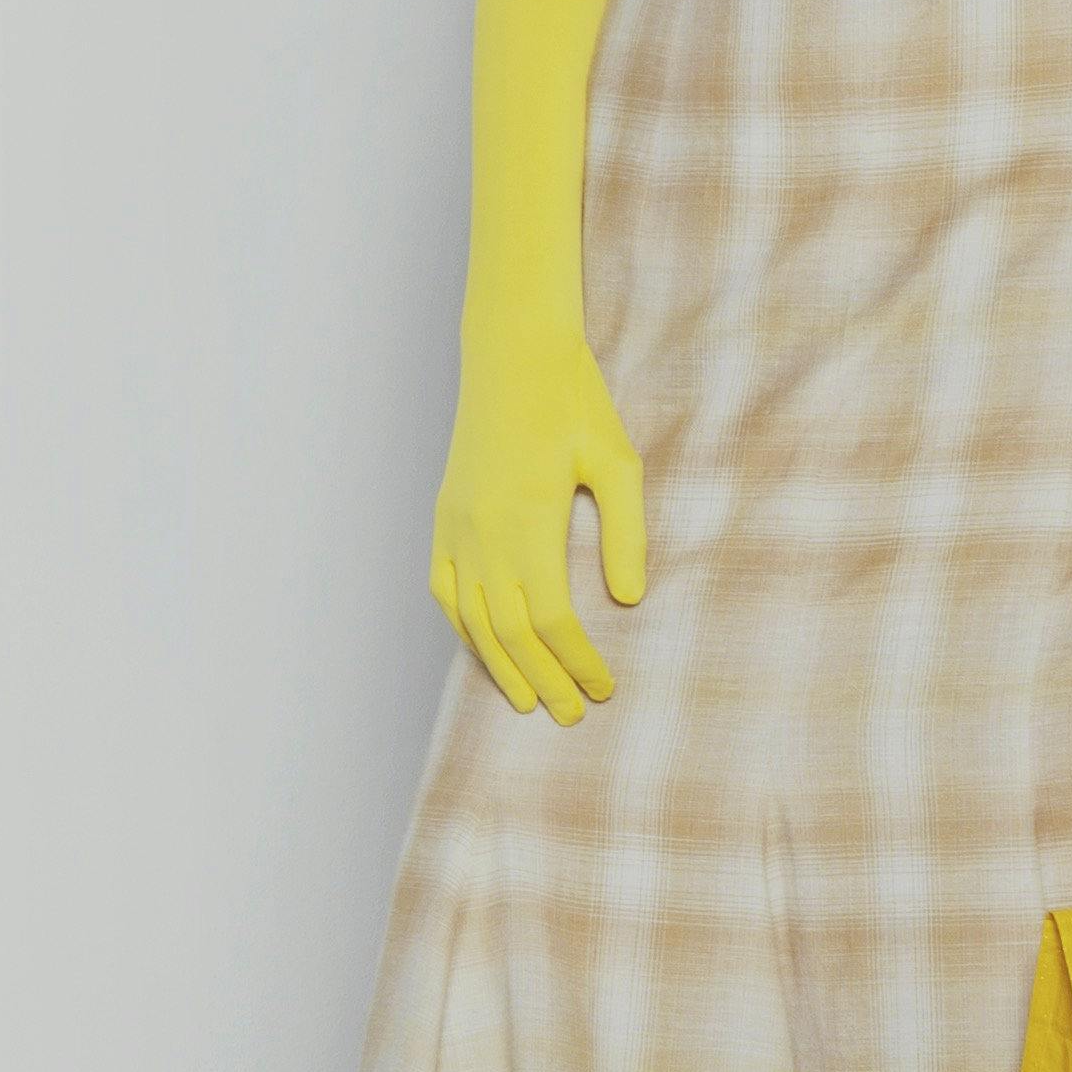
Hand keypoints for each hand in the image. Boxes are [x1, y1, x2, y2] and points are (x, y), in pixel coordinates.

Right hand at [429, 326, 645, 718]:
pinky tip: (484, 653)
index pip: (553, 618)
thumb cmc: (574, 403)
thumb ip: (625, 533)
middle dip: (544, 679)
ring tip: (528, 704)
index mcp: (530, 521)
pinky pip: (445, 589)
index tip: (605, 687)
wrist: (512, 356)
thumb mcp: (618, 460)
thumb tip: (628, 600)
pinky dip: (463, 629)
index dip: (579, 661)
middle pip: (513, 632)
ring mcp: (457, 527)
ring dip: (501, 667)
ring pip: (474, 619)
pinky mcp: (444, 517)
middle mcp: (485, 532)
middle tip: (571, 715)